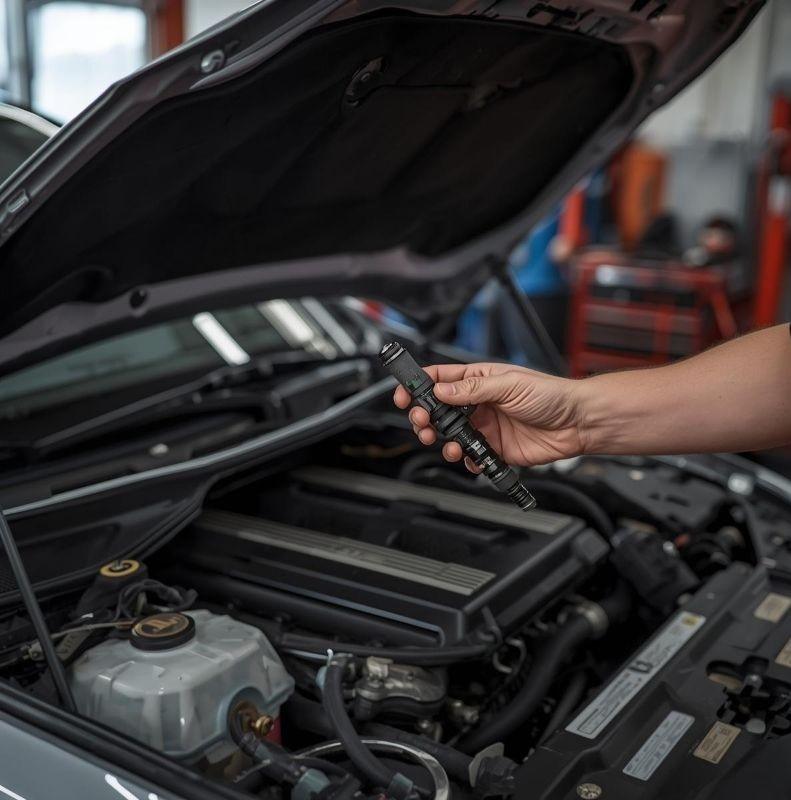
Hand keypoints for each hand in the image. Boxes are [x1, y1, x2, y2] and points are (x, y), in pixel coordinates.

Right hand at [393, 362, 584, 470]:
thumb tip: (442, 390)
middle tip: (421, 423)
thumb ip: (472, 390)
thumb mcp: (509, 385)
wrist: (578, 423)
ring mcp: (486, 427)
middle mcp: (479, 404)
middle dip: (424, 417)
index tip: (405, 395)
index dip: (419, 386)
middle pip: (439, 410)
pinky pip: (471, 456)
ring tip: (445, 443)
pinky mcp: (495, 449)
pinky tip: (468, 457)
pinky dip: (465, 460)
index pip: (440, 380)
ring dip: (442, 440)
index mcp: (480, 381)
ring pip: (451, 435)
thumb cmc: (552, 395)